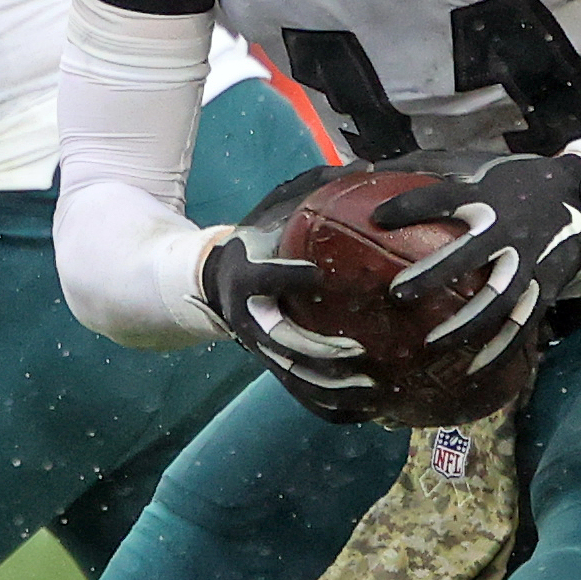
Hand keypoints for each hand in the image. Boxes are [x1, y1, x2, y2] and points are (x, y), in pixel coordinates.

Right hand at [196, 164, 387, 421]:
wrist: (206, 280)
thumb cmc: (254, 235)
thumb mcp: (273, 208)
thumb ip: (314, 188)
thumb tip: (368, 164)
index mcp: (246, 274)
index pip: (265, 279)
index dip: (289, 277)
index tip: (319, 274)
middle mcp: (248, 317)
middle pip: (282, 342)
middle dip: (320, 351)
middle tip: (360, 351)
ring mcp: (258, 347)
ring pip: (293, 378)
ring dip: (332, 389)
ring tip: (374, 390)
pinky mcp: (271, 366)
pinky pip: (301, 396)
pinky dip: (332, 409)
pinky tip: (370, 414)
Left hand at [374, 149, 580, 365]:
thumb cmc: (525, 184)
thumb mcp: (488, 173)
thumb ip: (448, 181)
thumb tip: (393, 182)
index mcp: (490, 198)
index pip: (444, 198)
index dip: (411, 207)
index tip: (378, 218)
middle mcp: (509, 229)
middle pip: (469, 255)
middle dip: (433, 275)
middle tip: (397, 294)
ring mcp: (530, 260)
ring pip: (497, 297)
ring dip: (465, 322)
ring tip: (431, 343)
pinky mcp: (547, 284)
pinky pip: (523, 322)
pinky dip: (500, 347)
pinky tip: (475, 368)